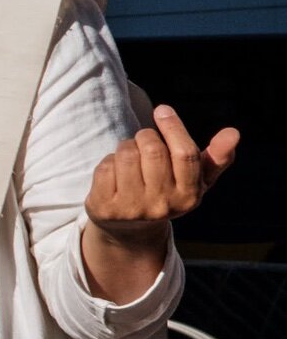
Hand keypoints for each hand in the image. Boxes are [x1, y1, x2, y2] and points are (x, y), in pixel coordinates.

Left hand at [85, 106, 238, 244]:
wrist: (131, 228)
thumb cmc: (168, 192)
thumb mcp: (196, 180)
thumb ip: (216, 157)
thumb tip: (233, 133)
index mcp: (190, 196)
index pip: (184, 154)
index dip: (173, 127)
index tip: (163, 110)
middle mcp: (163, 205)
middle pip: (153, 150)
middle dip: (145, 136)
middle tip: (144, 141)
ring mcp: (133, 209)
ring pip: (126, 154)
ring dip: (125, 147)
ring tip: (130, 157)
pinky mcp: (106, 208)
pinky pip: (105, 167)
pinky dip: (108, 162)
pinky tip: (115, 173)